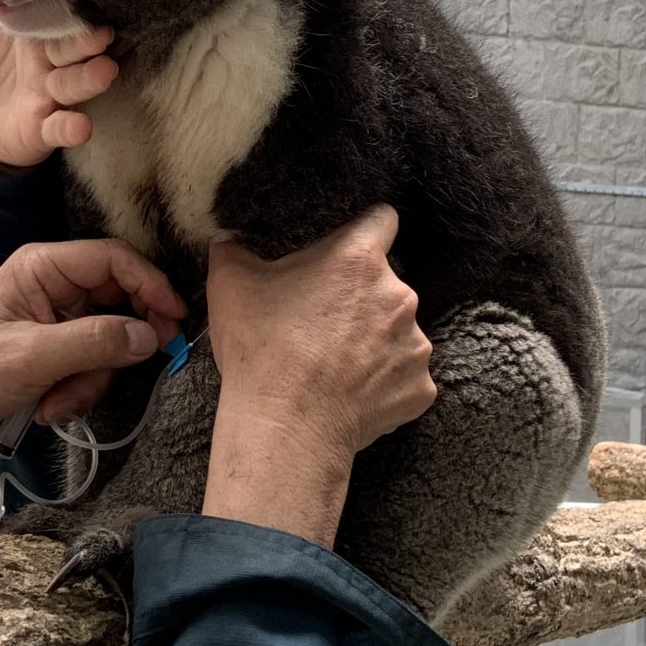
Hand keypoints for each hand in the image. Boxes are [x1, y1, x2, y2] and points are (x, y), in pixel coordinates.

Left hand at [0, 1, 117, 171]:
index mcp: (40, 35)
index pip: (59, 19)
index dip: (71, 10)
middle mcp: (51, 63)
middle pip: (72, 50)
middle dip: (87, 41)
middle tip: (104, 32)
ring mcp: (51, 96)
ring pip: (71, 85)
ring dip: (88, 79)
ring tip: (105, 71)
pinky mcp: (45, 128)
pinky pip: (59, 128)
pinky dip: (71, 128)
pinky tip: (82, 127)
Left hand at [0, 239, 186, 520]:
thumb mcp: (32, 357)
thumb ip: (95, 342)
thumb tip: (150, 335)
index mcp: (42, 268)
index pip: (113, 260)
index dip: (149, 284)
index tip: (173, 318)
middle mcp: (52, 289)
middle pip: (118, 301)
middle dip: (117, 344)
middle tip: (133, 366)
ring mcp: (54, 324)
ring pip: (109, 341)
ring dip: (91, 378)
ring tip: (58, 403)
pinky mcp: (53, 358)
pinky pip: (91, 367)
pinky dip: (77, 392)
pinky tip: (49, 409)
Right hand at [202, 206, 435, 546]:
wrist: (286, 426)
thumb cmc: (261, 350)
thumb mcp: (230, 284)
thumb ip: (233, 250)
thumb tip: (226, 240)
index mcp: (359, 258)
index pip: (382, 219)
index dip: (365, 232)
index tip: (348, 251)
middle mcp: (399, 295)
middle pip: (386, 284)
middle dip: (361, 298)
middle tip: (325, 322)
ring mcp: (415, 344)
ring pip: (398, 331)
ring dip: (376, 342)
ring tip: (338, 364)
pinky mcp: (420, 388)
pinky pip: (405, 377)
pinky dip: (385, 384)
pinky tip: (353, 394)